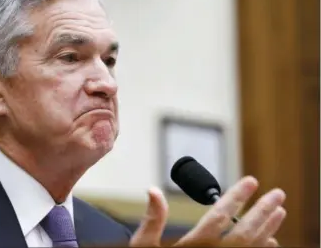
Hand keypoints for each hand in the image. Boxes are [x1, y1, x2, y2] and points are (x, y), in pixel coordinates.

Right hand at [129, 176, 286, 246]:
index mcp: (193, 246)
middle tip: (277, 195)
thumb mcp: (143, 247)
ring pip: (251, 247)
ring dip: (268, 228)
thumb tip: (153, 191)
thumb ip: (152, 220)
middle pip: (244, 232)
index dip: (237, 197)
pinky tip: (271, 241)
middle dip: (262, 211)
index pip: (219, 216)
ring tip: (279, 211)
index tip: (251, 182)